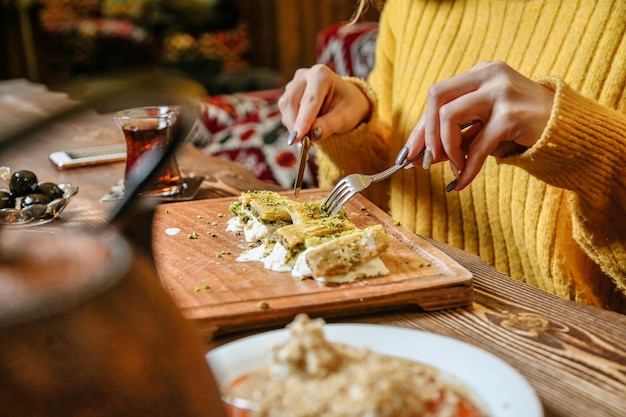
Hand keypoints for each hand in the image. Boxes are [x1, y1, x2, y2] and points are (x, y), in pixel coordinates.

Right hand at [278, 64, 371, 144]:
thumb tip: (312, 135)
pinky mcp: (289, 94)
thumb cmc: (348, 107)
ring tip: (309, 138)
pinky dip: (293, 125)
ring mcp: (294, 84)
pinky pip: (285, 113)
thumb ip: (328, 125)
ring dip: (294, 127)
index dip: (303, 121)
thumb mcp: (344, 118)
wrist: (346, 101)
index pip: (310, 101)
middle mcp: (304, 75)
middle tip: (302, 145)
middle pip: (290, 102)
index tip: (297, 139)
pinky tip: (306, 130)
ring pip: (285, 108)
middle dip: (295, 125)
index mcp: (321, 75)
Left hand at [402, 61, 554, 189]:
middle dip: (426, 134)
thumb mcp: (484, 128)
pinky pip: (477, 146)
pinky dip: (466, 168)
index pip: (438, 95)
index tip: (409, 153)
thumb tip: (419, 156)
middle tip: (424, 162)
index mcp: (480, 73)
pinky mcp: (512, 115)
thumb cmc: (522, 129)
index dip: (420, 126)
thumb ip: (455, 137)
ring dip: (446, 148)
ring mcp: (501, 92)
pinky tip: (461, 183)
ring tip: (454, 168)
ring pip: (450, 116)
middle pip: (436, 97)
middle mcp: (489, 75)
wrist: (568, 131)